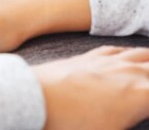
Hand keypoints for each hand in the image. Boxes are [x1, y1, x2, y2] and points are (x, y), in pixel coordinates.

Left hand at [34, 46, 148, 129]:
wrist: (34, 96)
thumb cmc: (70, 124)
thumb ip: (131, 124)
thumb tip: (136, 118)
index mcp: (142, 95)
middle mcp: (130, 72)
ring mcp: (109, 61)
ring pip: (144, 55)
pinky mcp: (90, 57)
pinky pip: (120, 49)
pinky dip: (134, 53)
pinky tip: (134, 55)